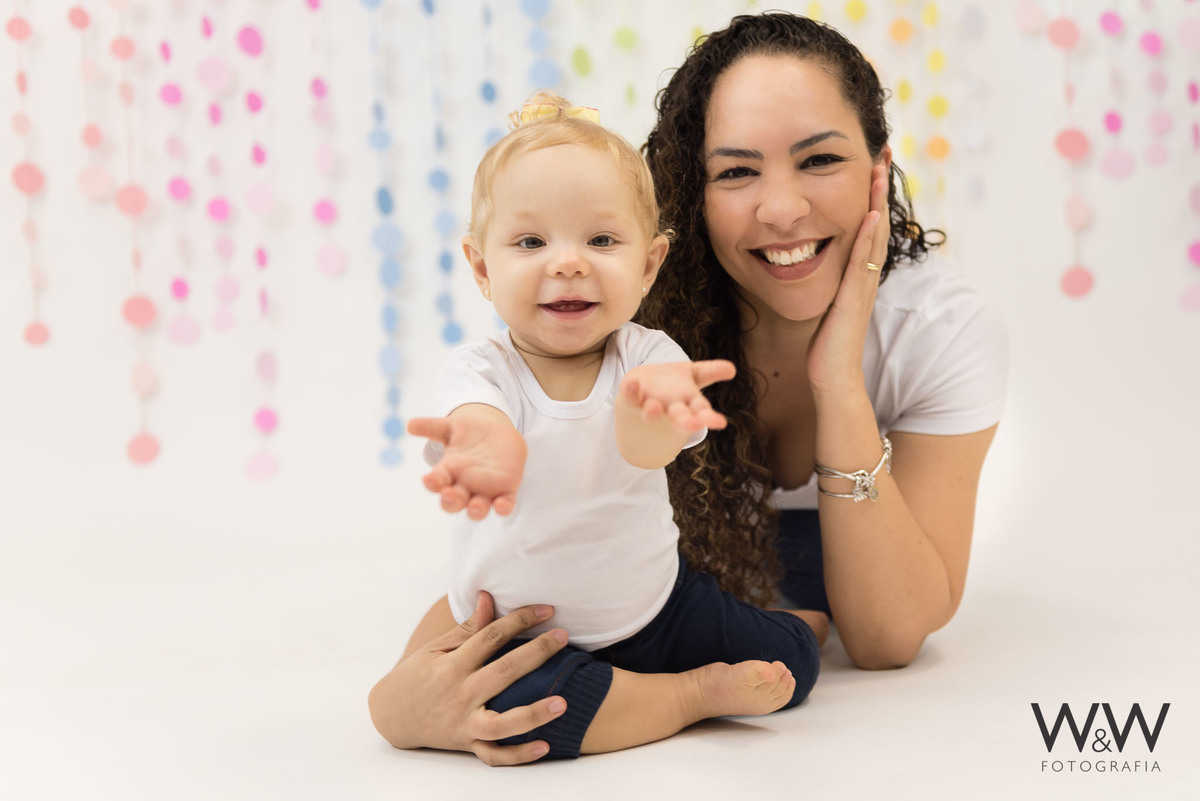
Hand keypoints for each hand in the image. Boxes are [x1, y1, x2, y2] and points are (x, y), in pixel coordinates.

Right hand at [368, 593, 569, 765]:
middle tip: (563, 637)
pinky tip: (544, 745)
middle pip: (504, 672)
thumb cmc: (417, 675)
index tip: (547, 609)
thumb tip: (488, 597)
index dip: (520, 620)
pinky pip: (495, 755)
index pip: (491, 636)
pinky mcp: (467, 744)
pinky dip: (518, 755)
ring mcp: (465, 722)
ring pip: (502, 723)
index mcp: (453, 665)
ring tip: (562, 703)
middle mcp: (461, 694)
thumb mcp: (436, 648)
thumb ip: (467, 627)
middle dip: (536, 653)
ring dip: (532, 714)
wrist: (390, 715)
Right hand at [408, 409, 526, 519]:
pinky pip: (504, 504)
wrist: (499, 433)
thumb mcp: (453, 427)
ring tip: (474, 506)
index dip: (433, 483)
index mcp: (449, 471)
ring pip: (477, 508)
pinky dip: (503, 507)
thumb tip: (410, 424)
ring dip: (475, 510)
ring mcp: (485, 490)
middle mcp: (464, 485)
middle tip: (449, 494)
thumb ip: (433, 426)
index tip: (429, 480)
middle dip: (450, 501)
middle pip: (454, 501)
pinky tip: (501, 505)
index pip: (437, 482)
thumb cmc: (471, 432)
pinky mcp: (506, 490)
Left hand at [618, 359, 736, 431]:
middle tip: (694, 424)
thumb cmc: (670, 385)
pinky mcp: (632, 399)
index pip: (701, 410)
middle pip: (680, 417)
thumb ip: (709, 372)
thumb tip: (732, 369)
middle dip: (687, 421)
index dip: (709, 417)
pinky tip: (630, 383)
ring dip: (654, 412)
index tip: (719, 423)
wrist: (640, 391)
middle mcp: (670, 407)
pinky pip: (629, 397)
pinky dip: (630, 391)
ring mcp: (650, 404)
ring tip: (655, 410)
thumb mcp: (692, 375)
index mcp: (688, 402)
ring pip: (653, 412)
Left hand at [807, 163, 889, 397]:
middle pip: (875, 224)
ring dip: (877, 202)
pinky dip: (869, 238)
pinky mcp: (854, 300)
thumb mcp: (821, 307)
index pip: (864, 229)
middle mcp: (863, 277)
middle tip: (883, 155)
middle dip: (878, 190)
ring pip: (873, 237)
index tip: (869, 168)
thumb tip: (801, 267)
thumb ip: (821, 286)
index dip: (868, 199)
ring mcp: (862, 287)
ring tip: (880, 170)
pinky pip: (863, 263)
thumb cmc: (824, 349)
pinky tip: (871, 215)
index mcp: (855, 277)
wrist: (834, 380)